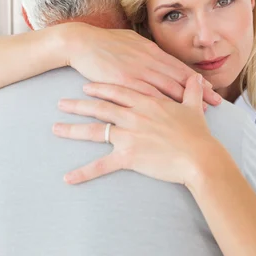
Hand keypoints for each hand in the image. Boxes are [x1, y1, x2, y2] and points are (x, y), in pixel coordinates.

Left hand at [53, 74, 219, 185]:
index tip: (86, 86)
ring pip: (95, 130)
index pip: (117, 90)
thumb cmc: (197, 133)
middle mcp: (133, 116)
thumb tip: (197, 77)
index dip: (100, 88)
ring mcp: (128, 135)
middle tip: (61, 103)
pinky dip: (84, 172)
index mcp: (147, 102)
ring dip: (73, 129)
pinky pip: (101, 165)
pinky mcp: (128, 156)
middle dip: (78, 104)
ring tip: (55, 128)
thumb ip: (191, 90)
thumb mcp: (193, 107)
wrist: (199, 156)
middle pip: (100, 107)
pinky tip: (68, 177)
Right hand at [65, 23, 221, 105]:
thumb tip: (159, 56)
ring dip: (187, 100)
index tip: (211, 88)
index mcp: (151, 50)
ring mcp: (137, 71)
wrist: (81, 43)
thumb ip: (147, 50)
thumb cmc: (104, 42)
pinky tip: (173, 114)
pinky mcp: (124, 82)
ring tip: (203, 111)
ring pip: (168, 87)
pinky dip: (164, 105)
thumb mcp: (131, 41)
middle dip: (201, 91)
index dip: (197, 79)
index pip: (180, 66)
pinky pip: (147, 95)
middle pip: (180, 78)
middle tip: (218, 102)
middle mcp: (149, 60)